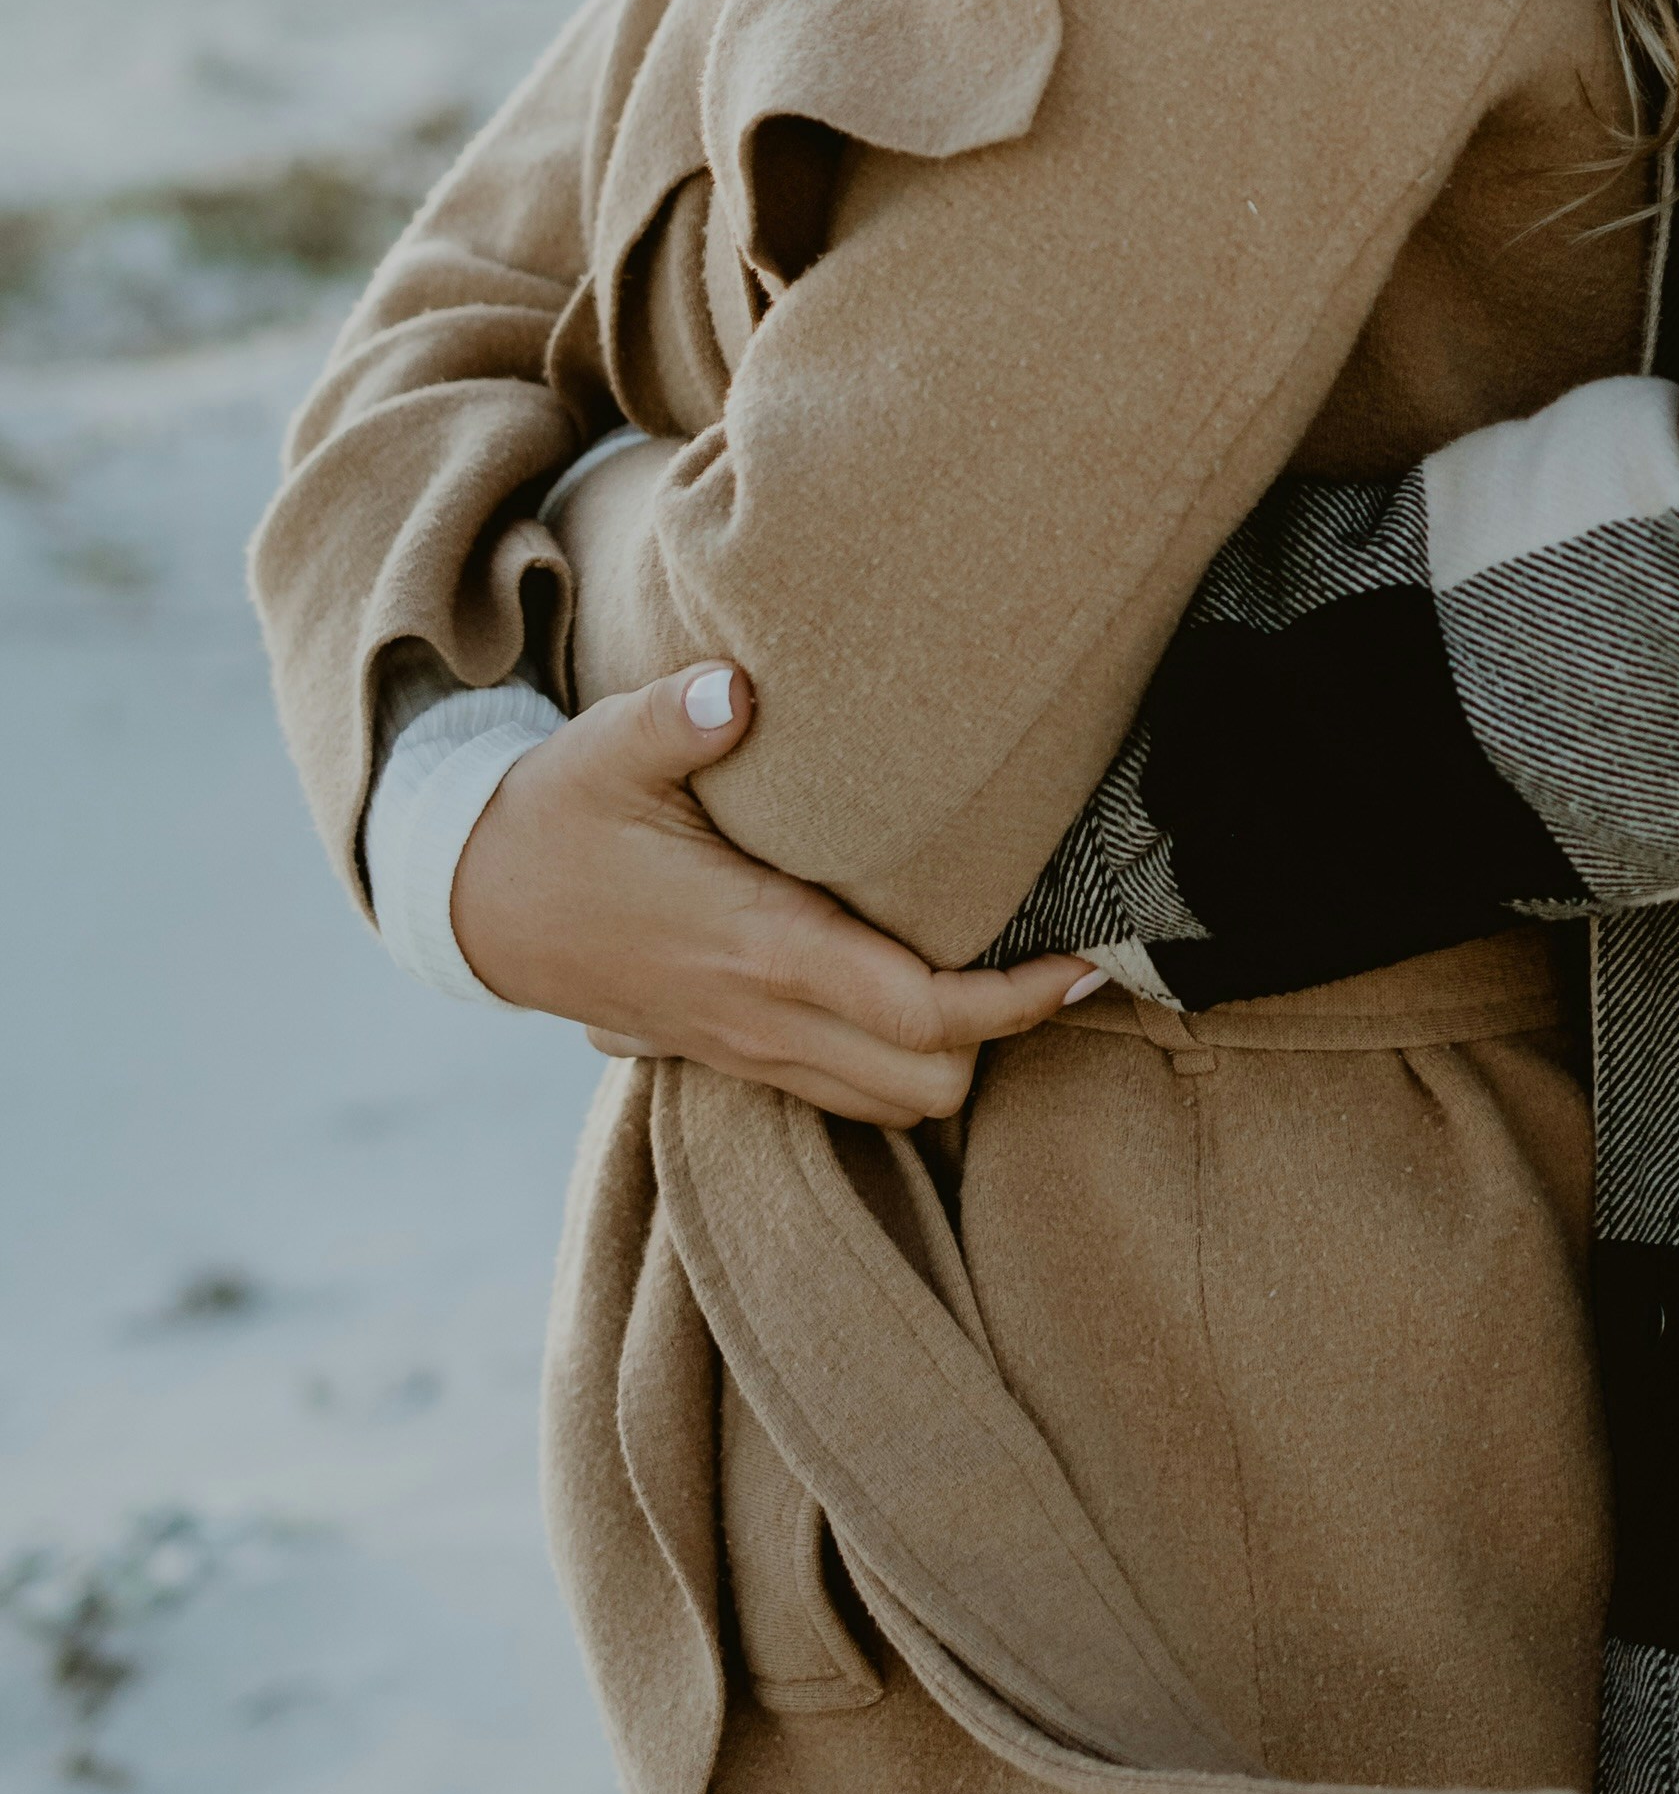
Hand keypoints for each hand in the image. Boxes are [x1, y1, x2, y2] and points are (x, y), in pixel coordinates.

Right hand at [448, 663, 1094, 1120]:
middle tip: (1052, 952)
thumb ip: (679, 716)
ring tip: (1004, 973)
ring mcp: (745, 1050)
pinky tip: (922, 990)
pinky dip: (898, 1063)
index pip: (924, 1013)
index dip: (1020, 999)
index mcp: (759, 949)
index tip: (1087, 955)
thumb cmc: (556, 815)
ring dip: (952, 1056)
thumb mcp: (608, 748)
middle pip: (930, 1085)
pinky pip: (843, 1094)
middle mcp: (762, 1020)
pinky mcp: (731, 1053)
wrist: (476, 904)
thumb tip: (738, 687)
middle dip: (1002, 1035)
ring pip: (891, 1106)